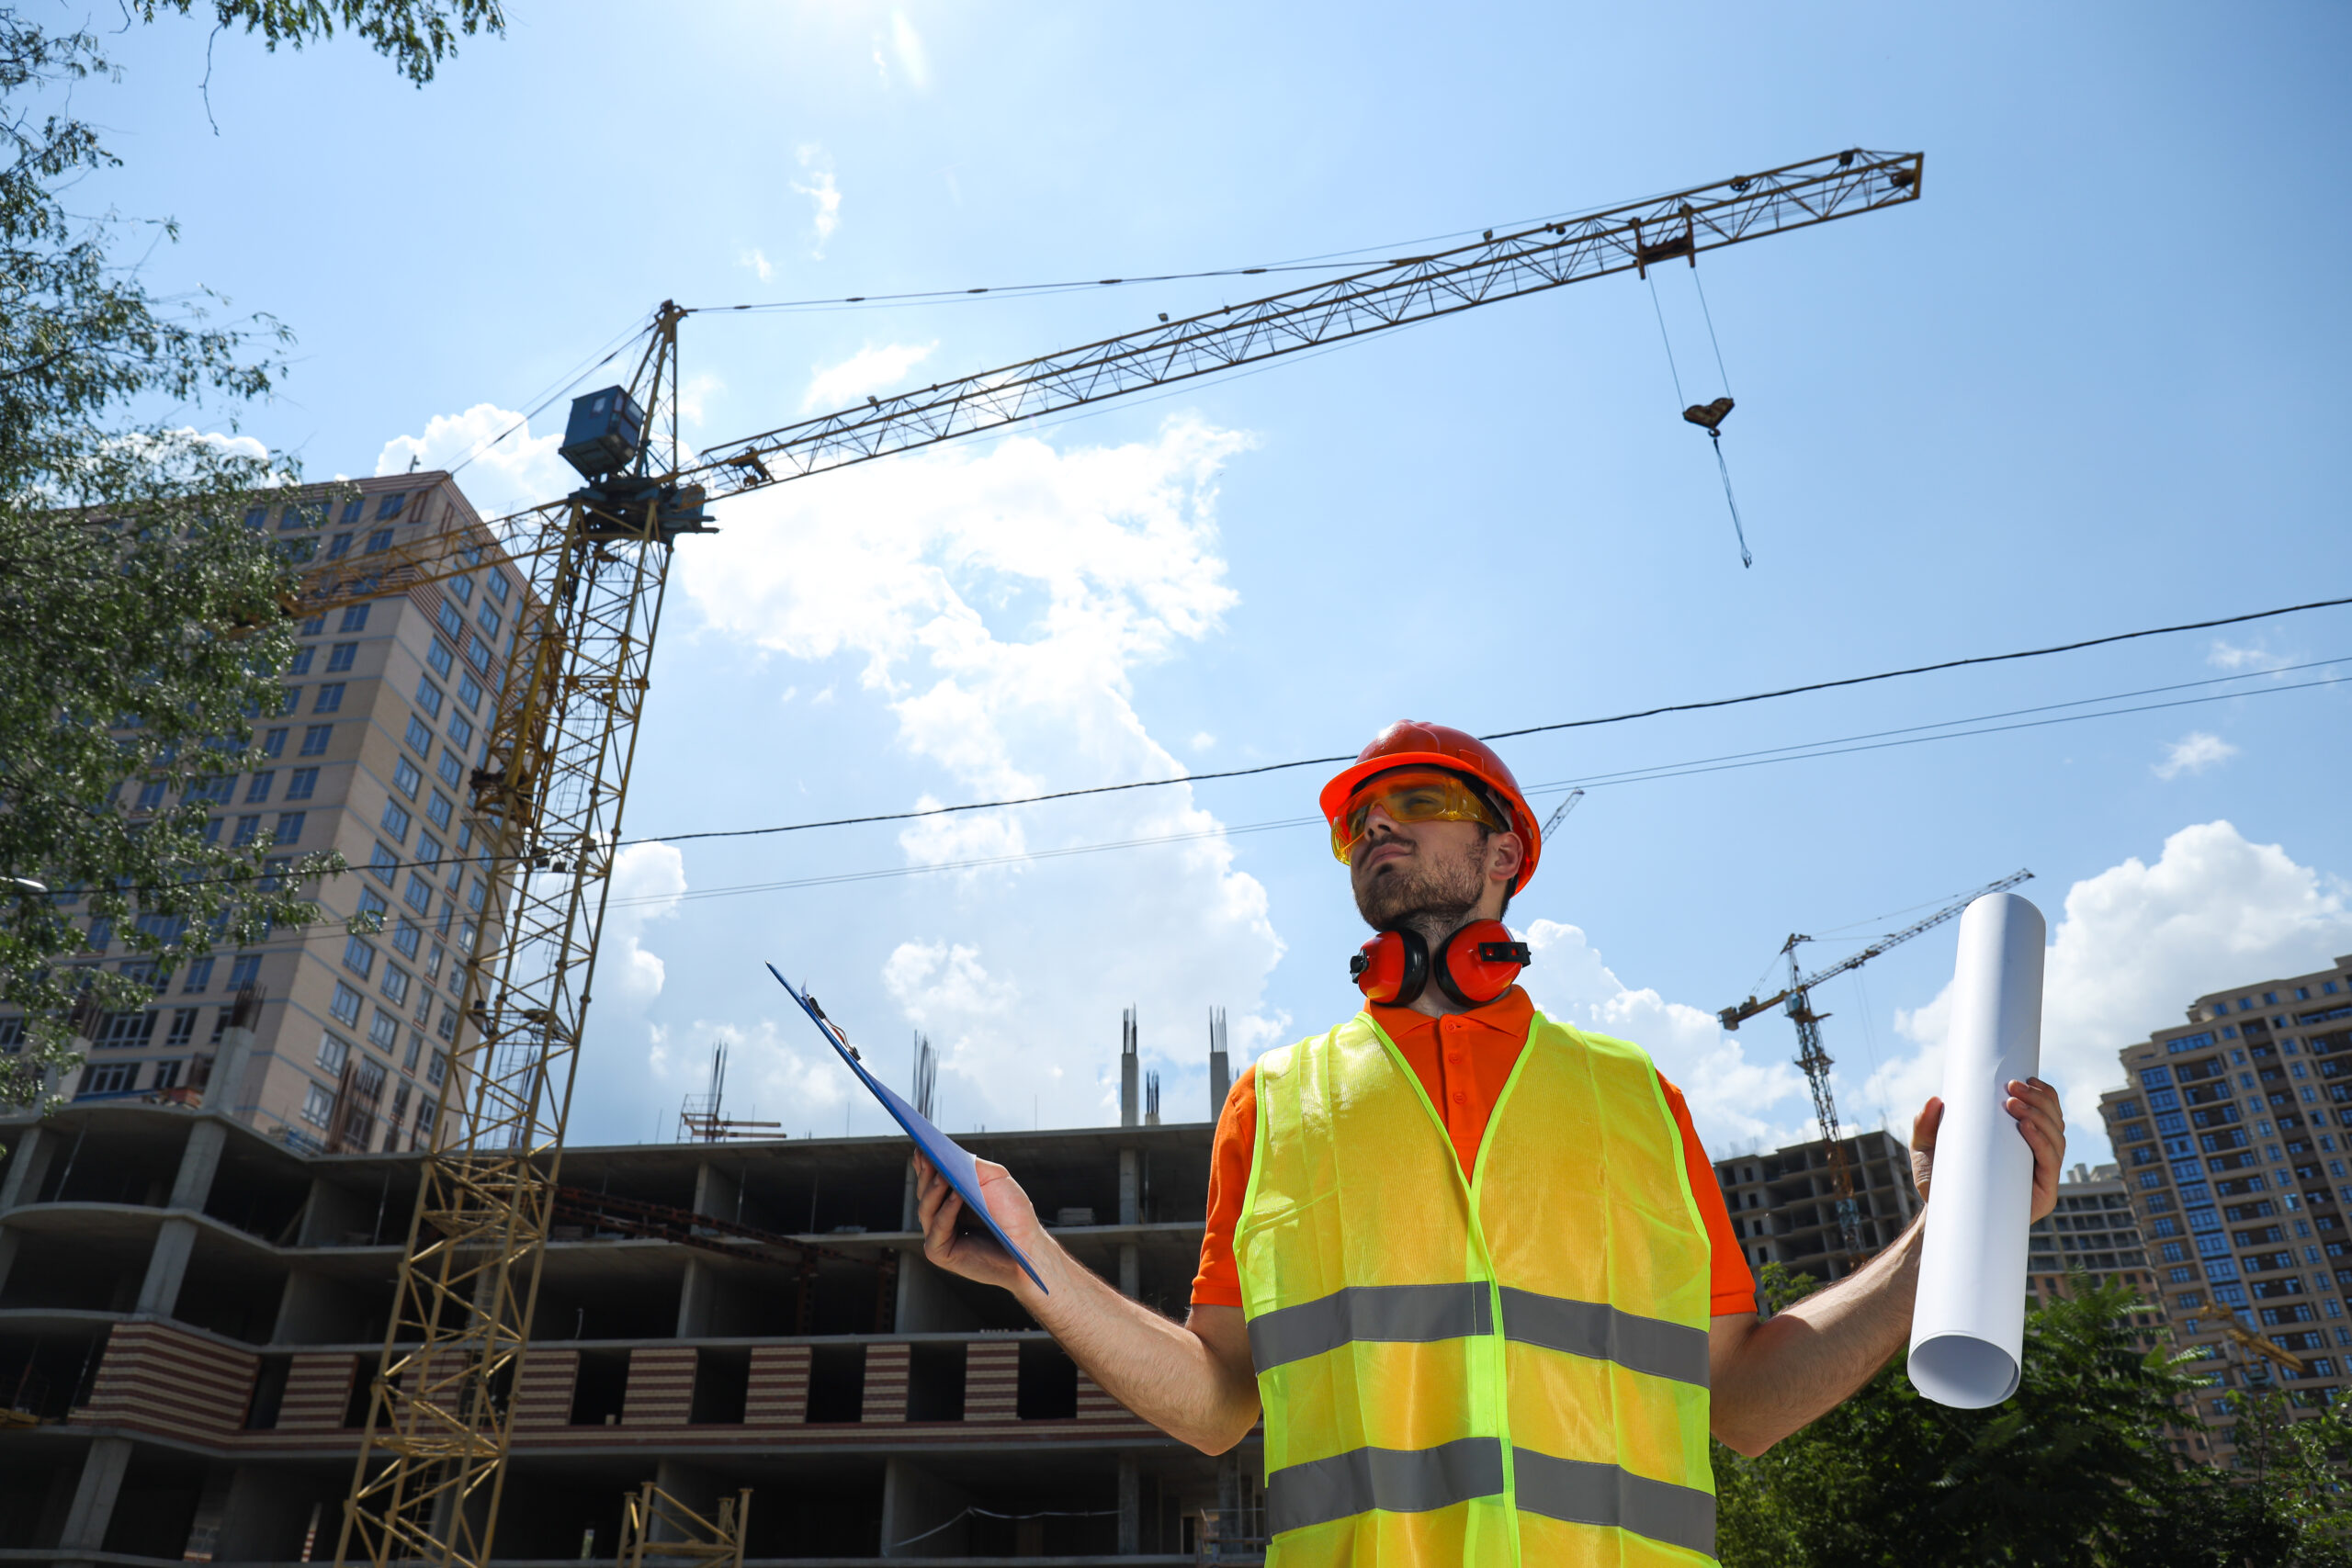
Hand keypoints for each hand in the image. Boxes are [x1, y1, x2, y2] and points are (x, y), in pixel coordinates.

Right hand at [912, 1152, 1053, 1298]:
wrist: (1028, 1248)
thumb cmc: (1014, 1215)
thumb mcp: (994, 1179)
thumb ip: (972, 1166)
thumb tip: (949, 1154)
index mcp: (952, 1199)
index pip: (931, 1179)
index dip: (925, 1164)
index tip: (922, 1147)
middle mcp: (942, 1216)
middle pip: (925, 1192)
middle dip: (926, 1173)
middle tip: (927, 1156)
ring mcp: (939, 1235)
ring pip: (926, 1209)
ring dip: (934, 1190)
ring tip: (942, 1175)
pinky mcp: (940, 1252)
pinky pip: (938, 1228)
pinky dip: (946, 1211)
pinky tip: (955, 1196)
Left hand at [1909, 1078, 2066, 1220]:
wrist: (1939, 1215)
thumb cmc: (1938, 1178)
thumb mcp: (1925, 1146)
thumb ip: (1924, 1123)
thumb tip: (1935, 1100)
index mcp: (2021, 1141)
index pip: (2046, 1113)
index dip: (2044, 1094)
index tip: (2026, 1078)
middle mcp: (2037, 1157)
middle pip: (2055, 1122)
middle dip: (2039, 1100)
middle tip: (2013, 1088)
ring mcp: (2040, 1177)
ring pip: (2057, 1139)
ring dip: (2040, 1117)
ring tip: (2014, 1105)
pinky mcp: (2042, 1197)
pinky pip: (2050, 1166)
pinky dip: (2042, 1144)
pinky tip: (2026, 1128)